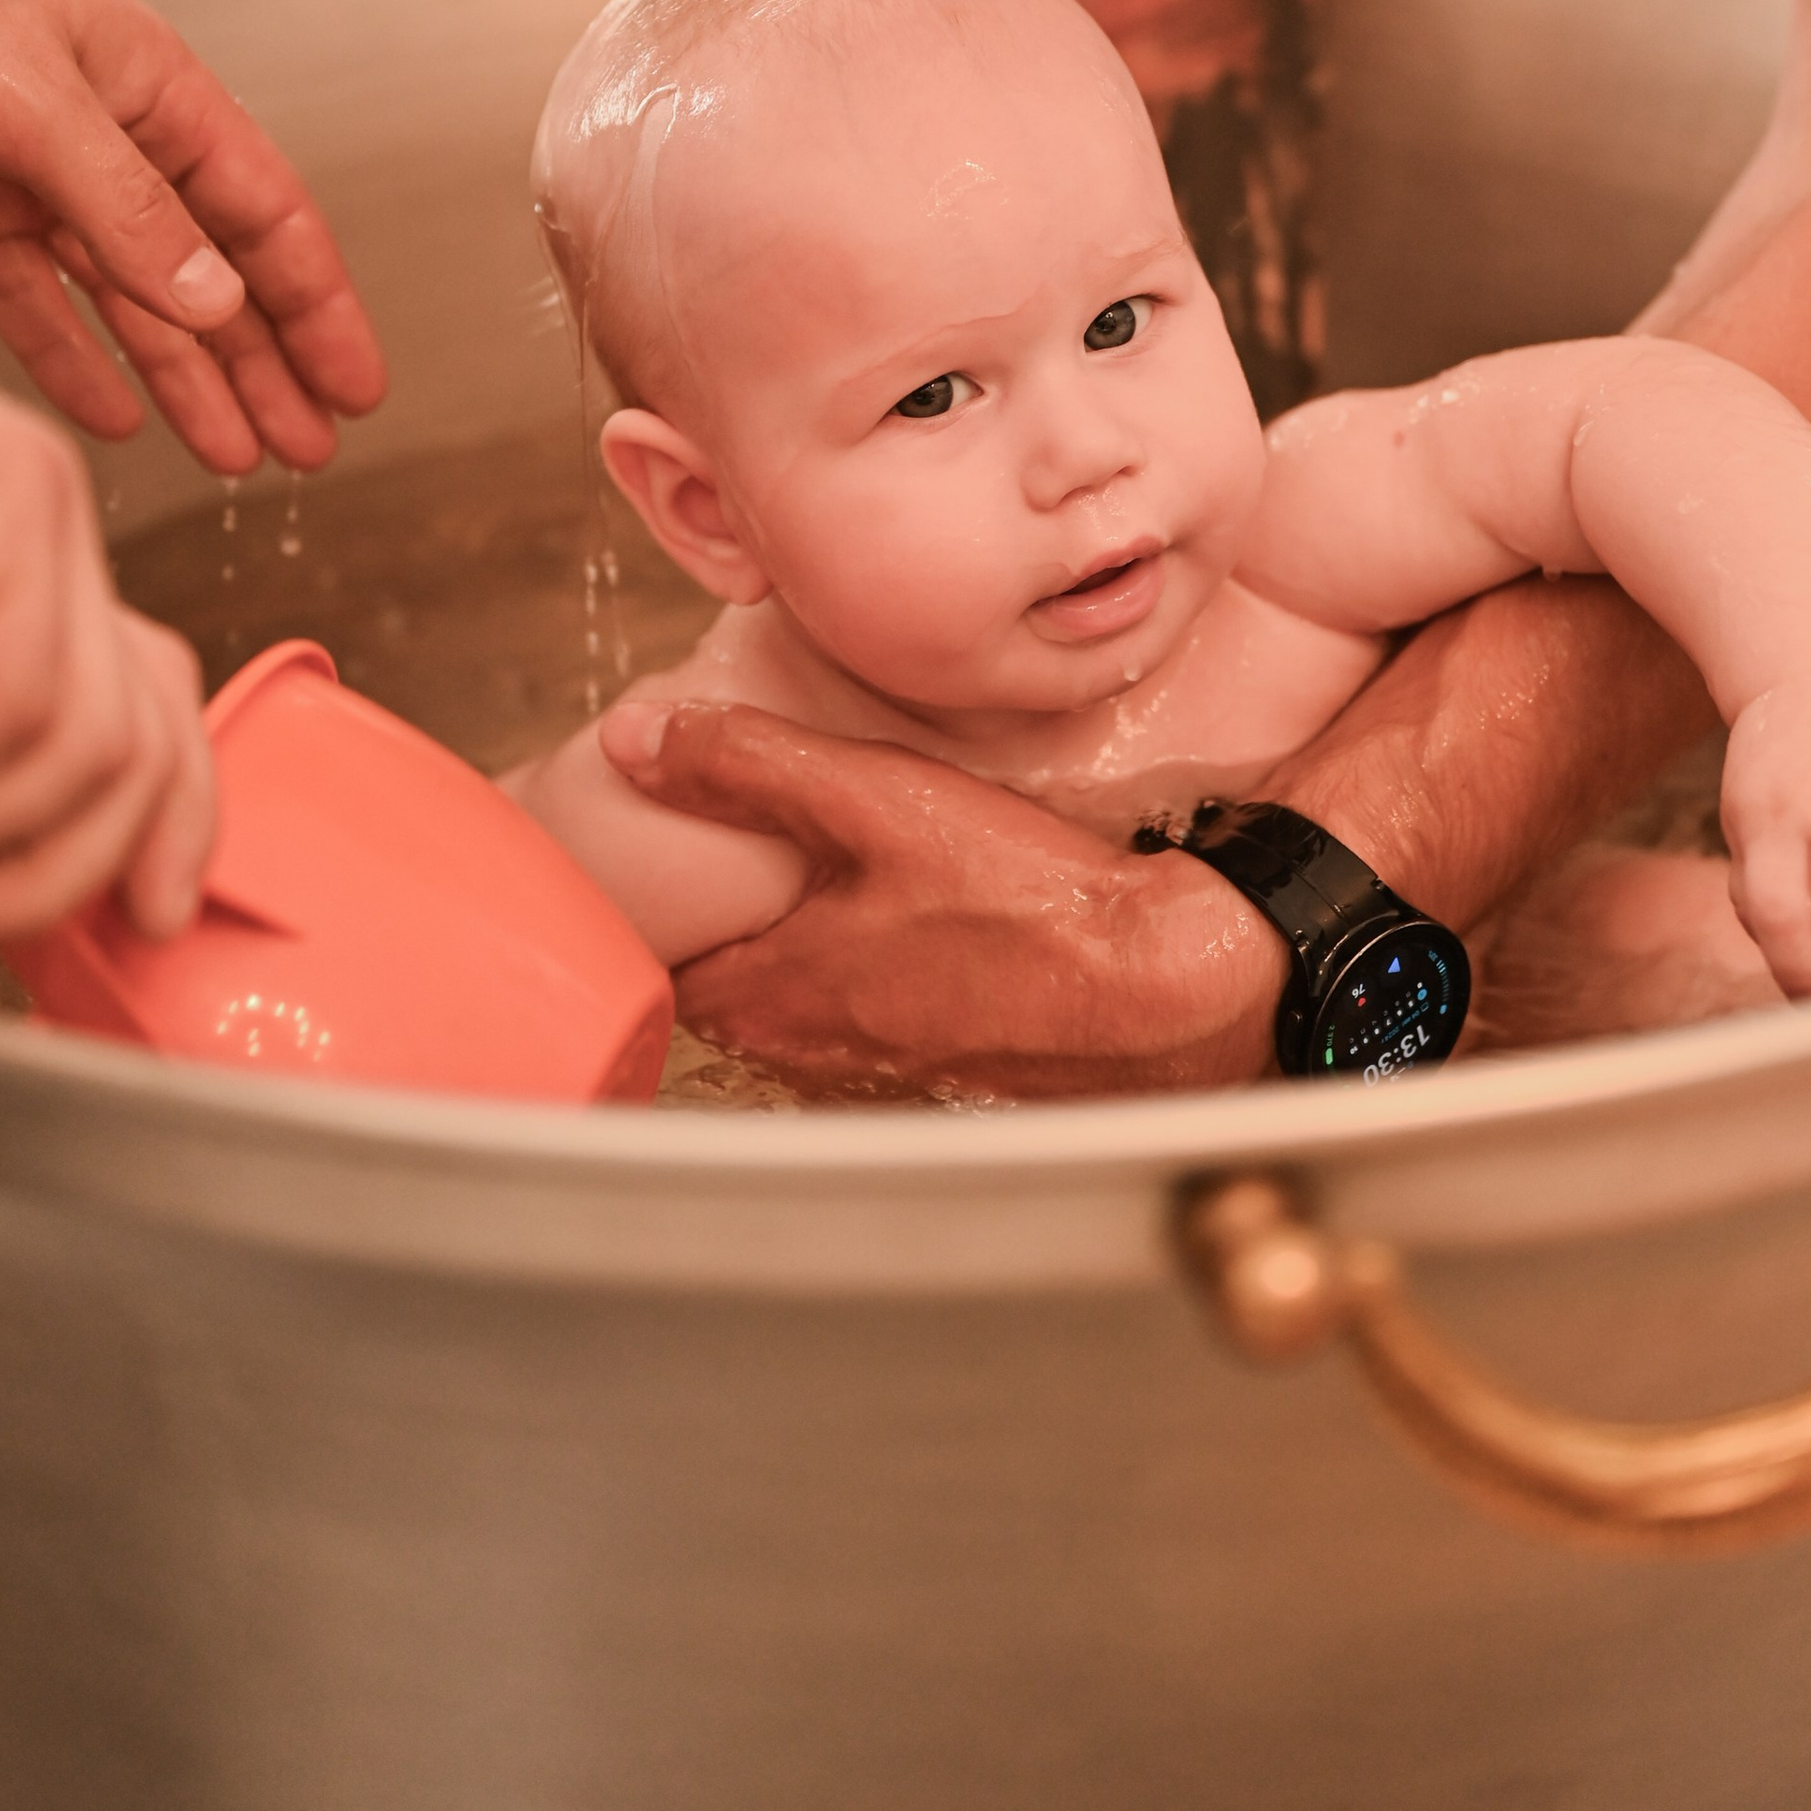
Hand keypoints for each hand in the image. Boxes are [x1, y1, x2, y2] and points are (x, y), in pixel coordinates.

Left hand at [0, 0, 385, 471]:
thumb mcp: (28, 98)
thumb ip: (127, 207)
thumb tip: (213, 297)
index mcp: (149, 87)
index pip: (264, 212)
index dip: (318, 305)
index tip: (354, 380)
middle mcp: (101, 135)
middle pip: (210, 272)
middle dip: (265, 364)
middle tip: (309, 444)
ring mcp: (29, 177)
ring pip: (130, 301)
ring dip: (186, 379)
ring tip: (235, 453)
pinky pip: (33, 302)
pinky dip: (75, 359)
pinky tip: (113, 409)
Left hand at [606, 698, 1283, 1095]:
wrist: (1173, 986)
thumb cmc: (1025, 906)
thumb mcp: (871, 802)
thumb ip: (749, 766)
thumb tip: (637, 738)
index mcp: (776, 999)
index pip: (664, 969)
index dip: (656, 912)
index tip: (658, 862)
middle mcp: (820, 1054)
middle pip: (737, 990)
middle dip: (730, 930)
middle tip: (736, 859)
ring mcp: (893, 1072)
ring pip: (815, 1010)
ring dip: (812, 954)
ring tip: (831, 881)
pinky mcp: (962, 1069)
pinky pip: (892, 1020)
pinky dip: (890, 974)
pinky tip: (930, 922)